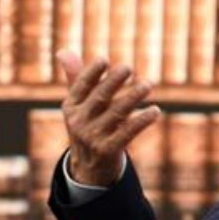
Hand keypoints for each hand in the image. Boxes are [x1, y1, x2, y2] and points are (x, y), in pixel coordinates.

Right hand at [57, 50, 161, 186]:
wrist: (89, 168)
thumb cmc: (88, 126)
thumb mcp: (78, 106)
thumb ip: (75, 78)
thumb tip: (63, 51)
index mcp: (71, 107)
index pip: (81, 86)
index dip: (91, 73)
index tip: (104, 59)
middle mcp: (79, 122)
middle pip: (99, 98)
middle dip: (113, 82)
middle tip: (128, 68)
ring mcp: (93, 137)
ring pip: (117, 114)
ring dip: (133, 98)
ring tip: (148, 84)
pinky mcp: (108, 151)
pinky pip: (128, 133)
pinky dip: (141, 121)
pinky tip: (155, 111)